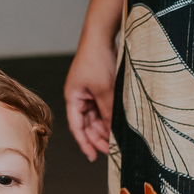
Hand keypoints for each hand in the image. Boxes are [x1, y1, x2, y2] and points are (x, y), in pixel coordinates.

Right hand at [64, 37, 117, 160]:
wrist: (101, 36)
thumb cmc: (96, 60)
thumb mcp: (104, 89)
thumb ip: (108, 111)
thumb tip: (113, 131)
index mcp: (73, 98)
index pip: (77, 127)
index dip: (84, 143)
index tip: (93, 156)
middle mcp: (80, 97)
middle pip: (87, 124)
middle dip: (98, 137)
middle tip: (112, 149)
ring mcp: (90, 92)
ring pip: (97, 116)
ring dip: (106, 127)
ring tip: (118, 138)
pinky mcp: (100, 87)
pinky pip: (104, 107)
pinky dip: (110, 116)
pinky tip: (119, 123)